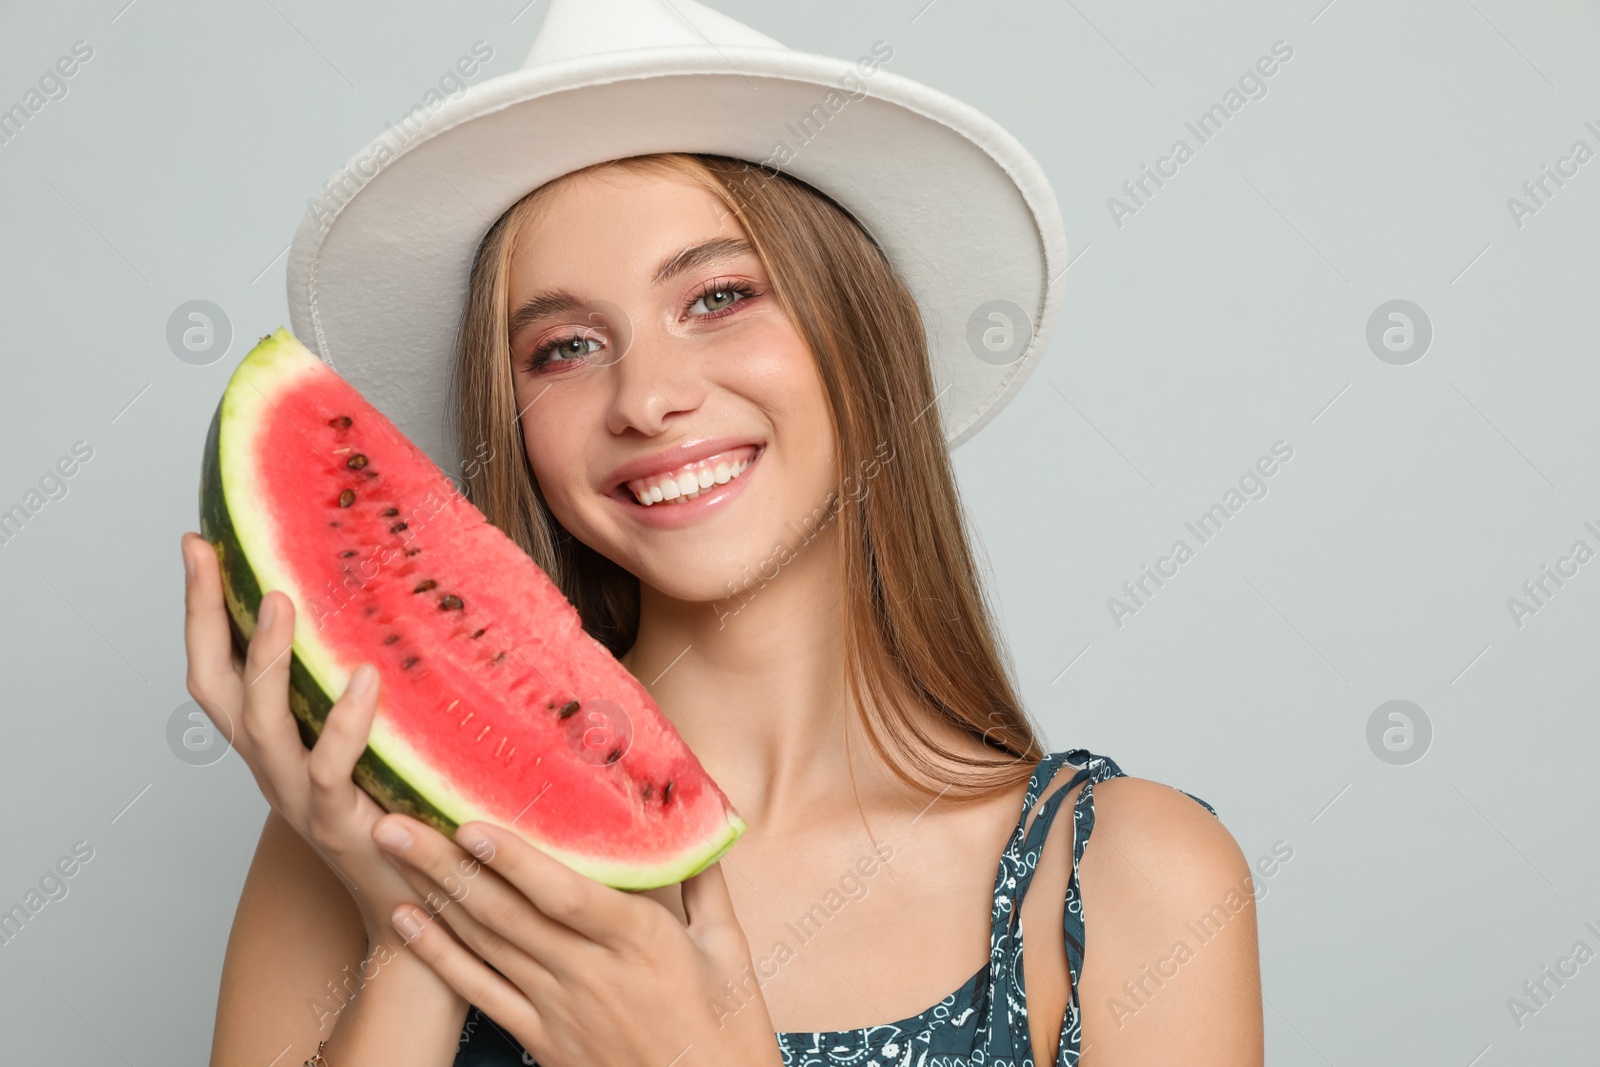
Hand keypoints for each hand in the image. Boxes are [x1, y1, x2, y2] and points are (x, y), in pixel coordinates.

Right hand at [180, 532, 445, 951]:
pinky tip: (365, 679)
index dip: (202, 610)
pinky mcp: (338, 821)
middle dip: (207, 618)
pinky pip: (330, 768)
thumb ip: (359, 684)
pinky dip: (345, 722)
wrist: (412, 897)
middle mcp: (270, 765)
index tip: (198, 544)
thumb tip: (383, 602)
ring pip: (261, 723)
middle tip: (212, 556)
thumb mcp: (367, 735)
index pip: (218, 667)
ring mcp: (297, 794)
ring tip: (283, 601)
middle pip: (217, 687)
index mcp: (271, 740)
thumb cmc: (393, 807)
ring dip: (266, 660)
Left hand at [371, 814, 782, 1066]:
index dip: (515, 862)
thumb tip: (695, 816)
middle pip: (505, 913)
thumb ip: (702, 879)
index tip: (471, 823)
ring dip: (432, 895)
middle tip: (394, 822)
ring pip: (484, 943)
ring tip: (392, 851)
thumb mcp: (728, 946)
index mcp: (639, 940)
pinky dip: (438, 956)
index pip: (565, 895)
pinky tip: (405, 921)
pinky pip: (480, 992)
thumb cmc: (727, 1028)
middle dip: (444, 864)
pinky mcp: (540, 1038)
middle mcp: (588, 972)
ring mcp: (558, 1007)